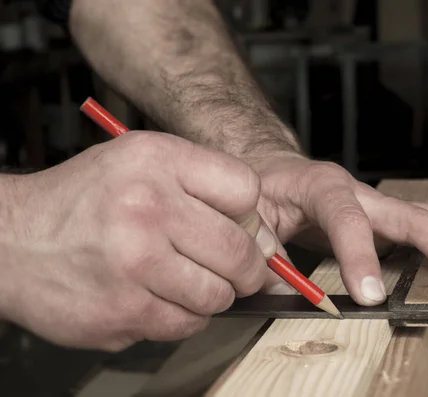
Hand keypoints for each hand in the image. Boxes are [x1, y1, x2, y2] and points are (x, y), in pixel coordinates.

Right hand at [0, 131, 276, 350]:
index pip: (246, 190)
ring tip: (183, 280)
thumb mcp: (142, 164)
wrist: (12, 241)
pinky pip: (186, 325)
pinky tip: (157, 297)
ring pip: (218, 295)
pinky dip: (182, 316)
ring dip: (211, 294)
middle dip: (247, 267)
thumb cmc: (85, 201)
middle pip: (241, 250)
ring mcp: (134, 265)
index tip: (240, 226)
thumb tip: (267, 240)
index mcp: (156, 161)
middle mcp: (146, 209)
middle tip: (235, 268)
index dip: (249, 214)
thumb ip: (206, 187)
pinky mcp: (123, 312)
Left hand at [250, 153, 427, 304]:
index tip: (371, 296)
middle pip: (410, 215)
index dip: (362, 257)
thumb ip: (263, 250)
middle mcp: (357, 191)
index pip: (347, 219)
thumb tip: (286, 287)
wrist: (275, 168)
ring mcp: (374, 203)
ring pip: (427, 217)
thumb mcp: (250, 215)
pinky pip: (425, 222)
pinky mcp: (382, 216)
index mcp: (321, 186)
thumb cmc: (262, 188)